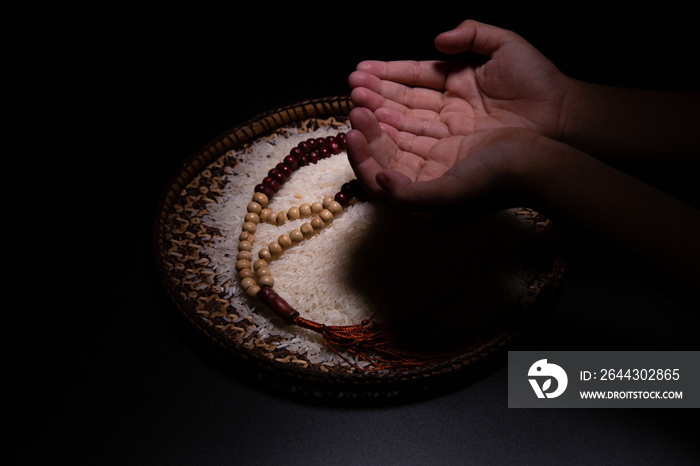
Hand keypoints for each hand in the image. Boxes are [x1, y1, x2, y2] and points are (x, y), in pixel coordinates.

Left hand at [347, 106, 542, 213]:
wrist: (537, 166)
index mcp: (422, 210)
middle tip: (356, 110)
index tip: (352, 132)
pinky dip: (398, 122)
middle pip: (384, 163)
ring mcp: (436, 170)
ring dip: (379, 126)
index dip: (362, 158)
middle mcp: (425, 192)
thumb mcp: (451, 194)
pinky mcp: (447, 152)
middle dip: (368, 137)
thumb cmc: (495, 182)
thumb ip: (411, 196)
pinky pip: (412, 136)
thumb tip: (380, 181)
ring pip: (396, 147)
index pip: (379, 185)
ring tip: (364, 102)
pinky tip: (387, 106)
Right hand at [348, 20, 573, 141]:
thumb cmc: (539, 82)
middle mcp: (448, 111)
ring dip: (380, 118)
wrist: (564, 118)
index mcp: (456, 83)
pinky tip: (377, 135)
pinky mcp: (454, 158)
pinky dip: (395, 144)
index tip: (361, 71)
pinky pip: (418, 151)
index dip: (388, 73)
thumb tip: (437, 41)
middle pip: (404, 103)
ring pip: (406, 126)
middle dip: (376, 96)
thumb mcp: (505, 46)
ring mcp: (450, 135)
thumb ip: (471, 35)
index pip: (414, 77)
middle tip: (353, 90)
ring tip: (358, 109)